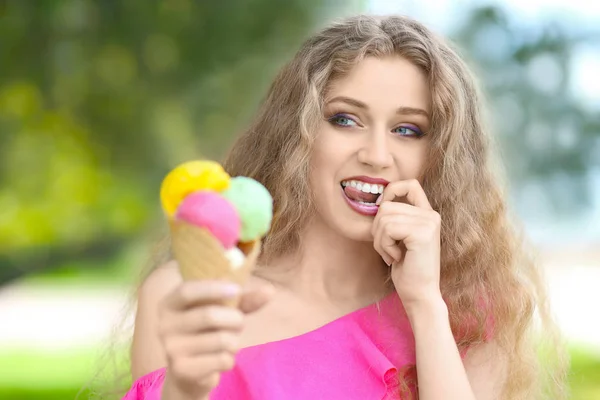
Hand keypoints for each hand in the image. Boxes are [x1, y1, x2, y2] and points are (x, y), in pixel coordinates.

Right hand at [159, 280, 271, 399]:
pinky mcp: (182, 369)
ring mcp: (171, 348)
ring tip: (228, 343)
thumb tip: (270, 291)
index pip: (187, 290)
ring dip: (234, 341)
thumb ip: (243, 300)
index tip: (237, 289)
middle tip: (239, 323)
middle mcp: (164, 325)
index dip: (213, 288)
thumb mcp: (222, 311)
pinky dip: (229, 359)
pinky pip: (222, 359)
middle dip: (235, 319)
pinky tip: (219, 360)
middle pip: (209, 315)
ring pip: (221, 340)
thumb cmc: (206, 332)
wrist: (188, 373)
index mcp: (169, 304)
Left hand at [372, 179, 441, 307]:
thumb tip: (377, 202)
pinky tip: (397, 258)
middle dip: (377, 229)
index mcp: (427, 214)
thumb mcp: (398, 238)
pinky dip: (384, 246)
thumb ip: (394, 218)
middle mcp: (431, 215)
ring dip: (380, 240)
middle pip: (387, 205)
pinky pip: (388, 229)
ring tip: (392, 255)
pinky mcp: (423, 233)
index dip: (391, 192)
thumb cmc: (406, 269)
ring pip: (384, 217)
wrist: (419, 294)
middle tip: (388, 249)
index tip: (383, 214)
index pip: (409, 184)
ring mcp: (429, 223)